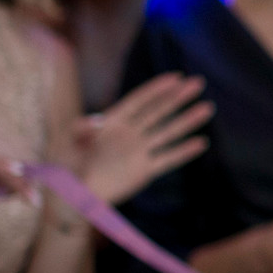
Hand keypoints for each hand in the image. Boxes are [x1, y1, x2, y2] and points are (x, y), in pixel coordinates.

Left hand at [73, 72, 211, 204]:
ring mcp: (138, 152)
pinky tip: (201, 143)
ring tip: (207, 108)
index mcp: (112, 122)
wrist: (70, 195)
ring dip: (187, 121)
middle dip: (178, 97)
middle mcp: (130, 134)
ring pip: (167, 133)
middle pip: (158, 112)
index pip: (138, 101)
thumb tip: (96, 122)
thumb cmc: (65, 166)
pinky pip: (167, 160)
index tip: (176, 77)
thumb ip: (81, 130)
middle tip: (198, 83)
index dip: (156, 89)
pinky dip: (183, 152)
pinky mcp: (143, 171)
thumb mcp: (66, 143)